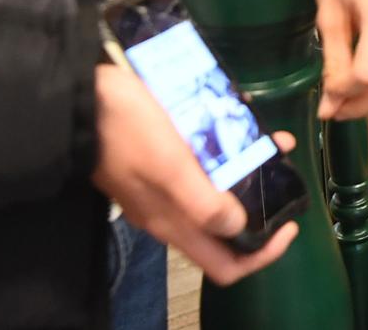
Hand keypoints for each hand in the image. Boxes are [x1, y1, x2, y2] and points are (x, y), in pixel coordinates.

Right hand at [92, 65, 299, 284]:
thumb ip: (202, 203)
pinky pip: (202, 165)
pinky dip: (225, 149)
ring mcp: (163, 187)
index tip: (288, 224)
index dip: (263, 255)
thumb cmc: (126, 130)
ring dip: (247, 171)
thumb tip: (239, 227)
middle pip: (226, 230)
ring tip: (271, 140)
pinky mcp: (159, 160)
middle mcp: (170, 213)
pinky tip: (238, 118)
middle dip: (261, 206)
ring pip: (218, 192)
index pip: (226, 266)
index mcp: (173, 223)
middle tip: (282, 174)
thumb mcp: (169, 165)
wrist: (78, 100)